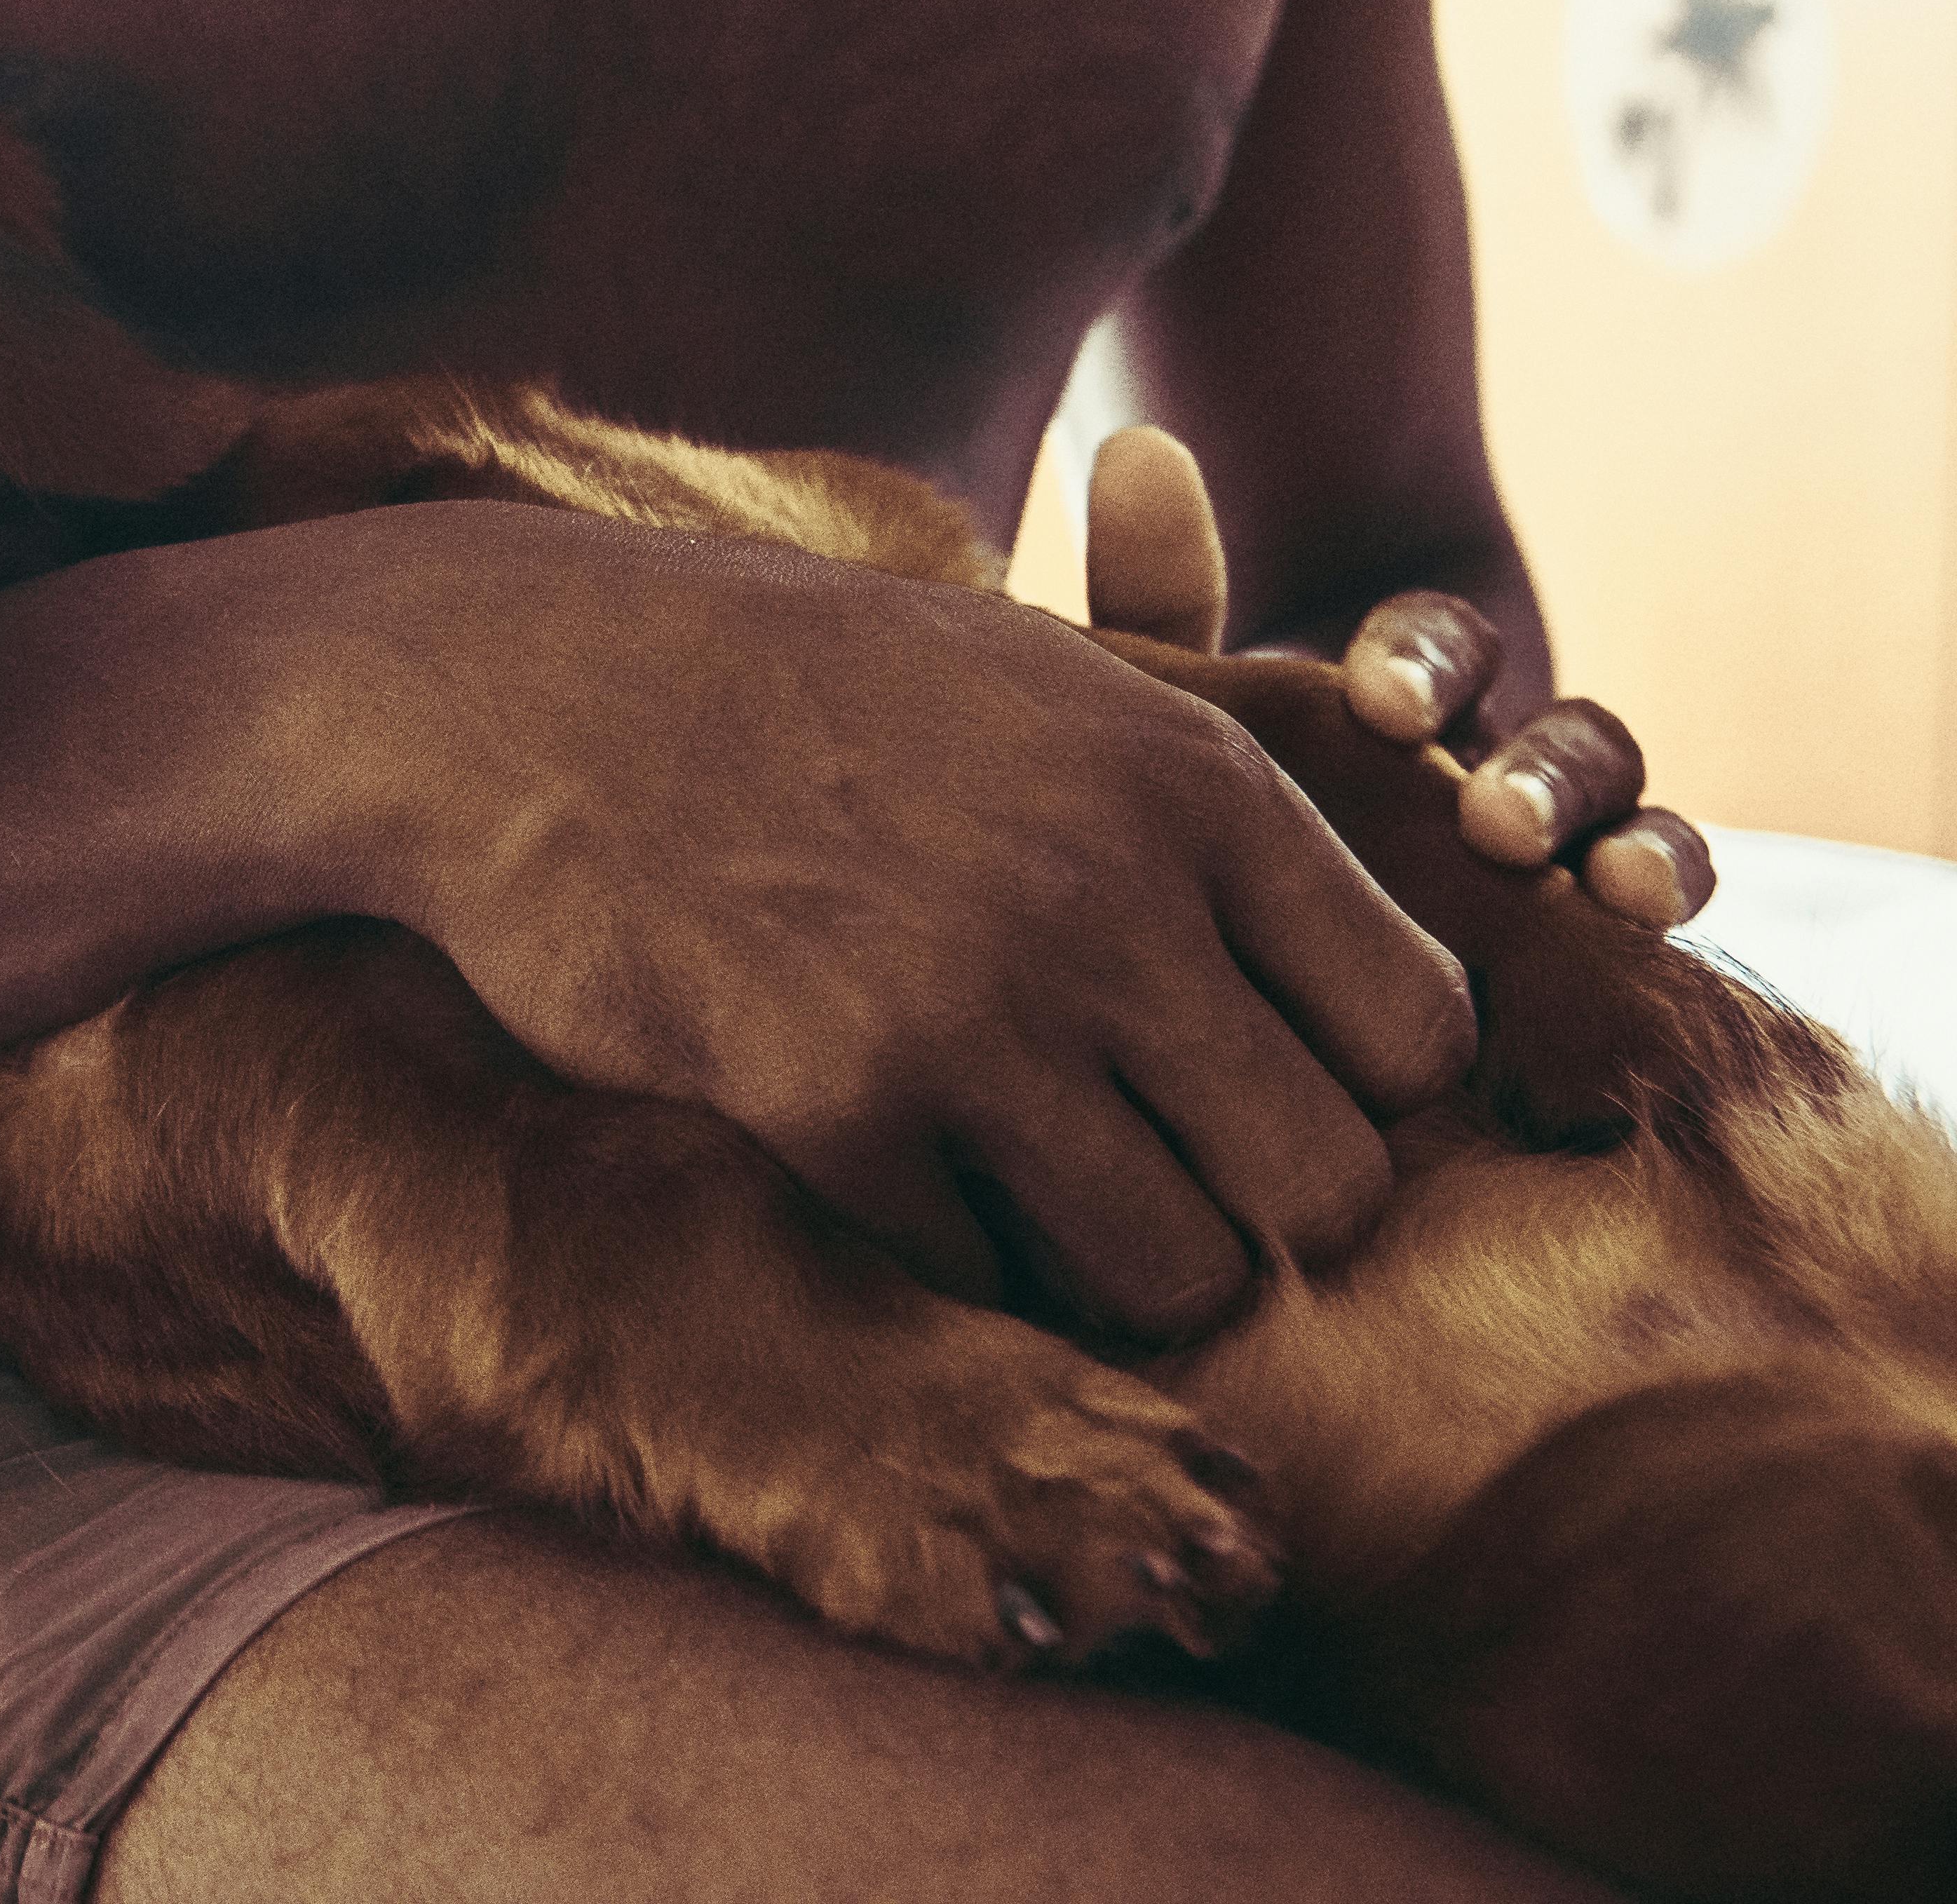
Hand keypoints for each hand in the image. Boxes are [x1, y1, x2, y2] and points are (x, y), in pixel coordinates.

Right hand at [361, 506, 1476, 1348]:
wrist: (536, 690)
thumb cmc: (807, 687)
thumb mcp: (1047, 679)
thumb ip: (1212, 813)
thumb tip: (1380, 986)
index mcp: (1194, 783)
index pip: (1420, 1040)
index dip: (1358, 1093)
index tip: (1262, 1085)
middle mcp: (1109, 899)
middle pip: (1327, 1188)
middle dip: (1256, 1213)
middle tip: (1161, 1173)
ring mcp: (969, 1011)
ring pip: (1173, 1275)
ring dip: (1113, 1264)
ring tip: (1034, 1192)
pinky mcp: (828, 1109)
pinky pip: (977, 1277)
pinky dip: (948, 1251)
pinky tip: (890, 1160)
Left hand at [1077, 423, 1712, 934]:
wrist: (1249, 1018)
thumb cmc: (1208, 855)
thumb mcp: (1178, 745)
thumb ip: (1162, 614)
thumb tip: (1136, 447)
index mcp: (1401, 716)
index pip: (1431, 654)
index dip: (1420, 662)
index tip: (1378, 704)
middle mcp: (1495, 777)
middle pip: (1554, 733)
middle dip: (1537, 767)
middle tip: (1494, 822)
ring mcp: (1565, 864)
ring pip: (1622, 809)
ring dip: (1621, 824)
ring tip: (1603, 882)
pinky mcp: (1609, 953)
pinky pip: (1666, 903)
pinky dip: (1668, 890)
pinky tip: (1646, 916)